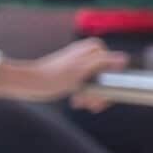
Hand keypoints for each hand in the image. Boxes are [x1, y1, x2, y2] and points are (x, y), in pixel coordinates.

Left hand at [0, 41, 125, 104]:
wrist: (28, 82)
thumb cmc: (54, 76)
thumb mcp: (82, 69)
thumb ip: (104, 61)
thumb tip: (124, 59)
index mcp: (95, 49)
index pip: (116, 67)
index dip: (112, 84)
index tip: (103, 95)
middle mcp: (90, 54)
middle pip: (107, 76)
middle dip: (100, 92)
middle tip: (91, 103)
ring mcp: (82, 64)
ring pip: (98, 83)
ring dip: (91, 96)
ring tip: (80, 103)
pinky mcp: (75, 74)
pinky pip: (88, 85)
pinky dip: (84, 95)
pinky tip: (76, 101)